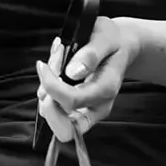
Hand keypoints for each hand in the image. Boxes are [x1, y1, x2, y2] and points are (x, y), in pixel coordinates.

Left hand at [34, 16, 139, 142]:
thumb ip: (91, 54)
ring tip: (58, 57)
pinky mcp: (75, 108)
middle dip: (47, 100)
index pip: (72, 102)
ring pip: (53, 113)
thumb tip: (72, 73)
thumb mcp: (106, 37)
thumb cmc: (113, 42)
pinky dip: (47, 85)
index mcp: (106, 90)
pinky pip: (52, 106)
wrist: (121, 47)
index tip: (44, 66)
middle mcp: (97, 107)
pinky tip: (57, 63)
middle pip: (64, 128)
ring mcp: (86, 110)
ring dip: (46, 86)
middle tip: (48, 71)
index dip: (52, 87)